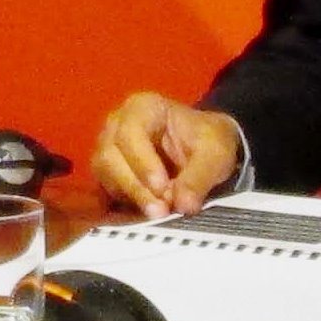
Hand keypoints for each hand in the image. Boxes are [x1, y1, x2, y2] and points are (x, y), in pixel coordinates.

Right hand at [91, 93, 244, 216]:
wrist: (204, 147)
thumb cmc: (207, 139)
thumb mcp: (215, 153)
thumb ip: (199, 177)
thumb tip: (183, 205)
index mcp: (142, 107)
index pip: (130, 132)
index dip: (142, 162)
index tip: (162, 187)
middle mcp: (117, 125)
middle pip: (110, 156)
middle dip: (134, 185)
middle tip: (160, 209)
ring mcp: (109, 148)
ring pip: (105, 174)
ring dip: (131, 196)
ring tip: (158, 213)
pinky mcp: (108, 172)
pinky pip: (107, 188)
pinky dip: (127, 202)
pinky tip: (147, 212)